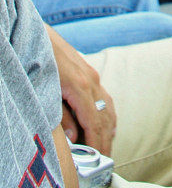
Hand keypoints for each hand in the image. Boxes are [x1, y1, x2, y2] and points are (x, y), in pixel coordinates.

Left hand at [47, 26, 116, 155]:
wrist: (41, 35)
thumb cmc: (42, 61)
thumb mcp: (48, 92)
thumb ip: (62, 116)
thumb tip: (73, 136)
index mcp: (81, 86)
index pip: (94, 122)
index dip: (97, 142)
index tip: (100, 157)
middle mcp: (91, 80)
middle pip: (105, 116)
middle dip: (106, 138)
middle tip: (104, 156)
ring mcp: (92, 75)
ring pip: (109, 105)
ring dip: (109, 126)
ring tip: (107, 143)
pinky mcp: (89, 72)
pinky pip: (105, 95)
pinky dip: (108, 112)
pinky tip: (106, 122)